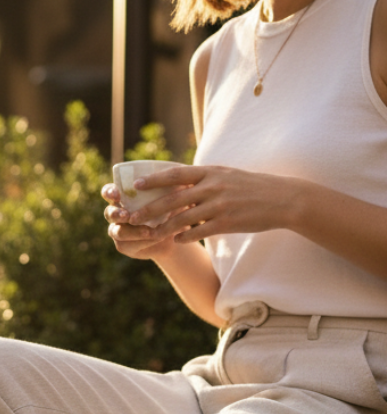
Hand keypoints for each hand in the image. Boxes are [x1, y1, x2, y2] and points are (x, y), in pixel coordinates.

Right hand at [102, 182, 182, 260]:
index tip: (117, 194)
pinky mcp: (123, 245)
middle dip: (116, 214)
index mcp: (123, 197)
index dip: (109, 192)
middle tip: (126, 215)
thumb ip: (166, 188)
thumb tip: (170, 180)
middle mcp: (117, 213)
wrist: (177, 231)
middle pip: (109, 213)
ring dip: (132, 231)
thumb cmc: (174, 206)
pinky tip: (155, 238)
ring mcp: (118, 230)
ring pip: (117, 231)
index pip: (108, 192)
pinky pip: (126, 244)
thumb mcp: (172, 194)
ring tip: (148, 231)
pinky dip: (141, 241)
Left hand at [122, 164, 296, 244]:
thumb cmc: (250, 187)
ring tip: (150, 234)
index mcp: (210, 172)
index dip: (153, 180)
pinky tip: (177, 240)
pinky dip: (184, 237)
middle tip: (131, 217)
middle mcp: (212, 186)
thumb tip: (177, 182)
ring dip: (163, 228)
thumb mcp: (226, 176)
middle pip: (173, 198)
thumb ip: (202, 179)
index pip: (175, 174)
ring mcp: (219, 205)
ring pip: (182, 218)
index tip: (135, 185)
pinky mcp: (227, 222)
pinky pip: (198, 232)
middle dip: (149, 209)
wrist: (282, 199)